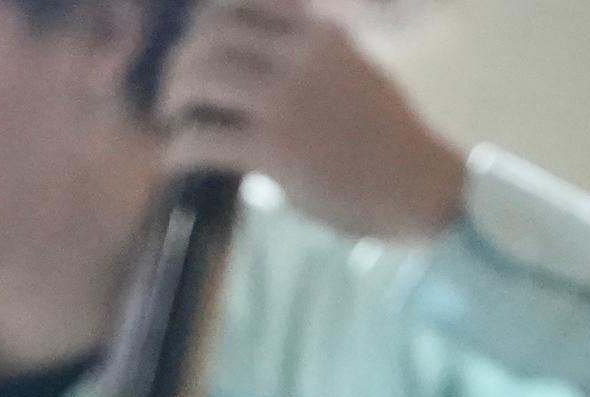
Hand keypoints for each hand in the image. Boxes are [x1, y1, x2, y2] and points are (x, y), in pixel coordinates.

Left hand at [157, 0, 468, 243]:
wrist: (417, 185)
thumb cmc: (386, 138)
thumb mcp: (352, 72)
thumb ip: (309, 58)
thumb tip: (260, 62)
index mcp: (319, 35)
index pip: (244, 7)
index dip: (206, 25)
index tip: (195, 47)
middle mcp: (300, 57)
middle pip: (211, 38)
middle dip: (181, 64)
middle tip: (175, 94)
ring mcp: (286, 102)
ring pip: (200, 79)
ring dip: (173, 101)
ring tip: (173, 123)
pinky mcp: (274, 150)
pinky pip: (202, 138)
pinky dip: (178, 149)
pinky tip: (178, 161)